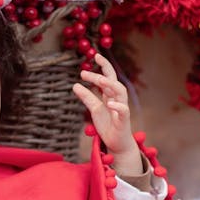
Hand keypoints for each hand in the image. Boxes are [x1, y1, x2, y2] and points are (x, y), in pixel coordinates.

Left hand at [72, 53, 142, 176]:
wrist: (117, 144)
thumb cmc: (108, 126)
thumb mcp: (94, 109)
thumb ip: (87, 97)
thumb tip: (75, 85)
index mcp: (110, 96)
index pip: (109, 77)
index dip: (104, 66)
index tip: (94, 55)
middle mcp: (118, 100)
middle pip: (114, 82)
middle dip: (103, 73)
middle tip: (85, 72)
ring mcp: (122, 109)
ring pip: (120, 93)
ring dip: (111, 85)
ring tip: (100, 80)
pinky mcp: (124, 121)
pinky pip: (124, 111)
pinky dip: (118, 106)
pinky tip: (109, 103)